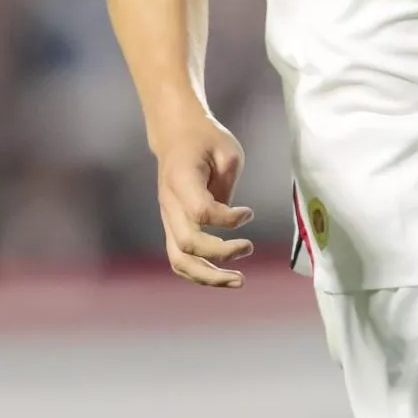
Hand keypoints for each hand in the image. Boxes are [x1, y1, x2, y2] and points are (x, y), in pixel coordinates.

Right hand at [151, 112, 254, 286]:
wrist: (176, 136)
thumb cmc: (205, 140)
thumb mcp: (226, 149)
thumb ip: (229, 179)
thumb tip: (235, 216)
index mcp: (181, 179)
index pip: (200, 212)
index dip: (228, 219)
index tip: (249, 212)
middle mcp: (169, 203)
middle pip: (187, 244)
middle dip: (220, 254)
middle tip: (249, 248)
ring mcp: (168, 218)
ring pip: (179, 260)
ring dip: (208, 277)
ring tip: (238, 281)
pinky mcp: (173, 227)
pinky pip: (181, 259)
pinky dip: (201, 274)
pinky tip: (224, 277)